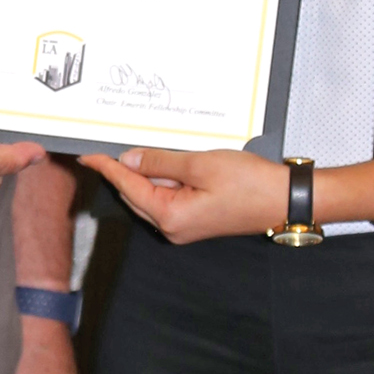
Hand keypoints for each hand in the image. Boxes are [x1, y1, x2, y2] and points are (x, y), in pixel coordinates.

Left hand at [94, 145, 292, 243]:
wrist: (284, 199)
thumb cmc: (251, 184)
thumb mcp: (200, 164)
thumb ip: (161, 162)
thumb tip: (131, 159)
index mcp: (170, 216)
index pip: (129, 186)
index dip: (108, 167)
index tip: (89, 155)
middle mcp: (173, 227)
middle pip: (135, 194)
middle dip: (123, 170)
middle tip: (107, 146)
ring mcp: (184, 226)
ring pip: (151, 196)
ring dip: (146, 173)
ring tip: (141, 149)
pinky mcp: (195, 219)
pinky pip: (168, 198)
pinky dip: (162, 180)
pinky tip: (166, 163)